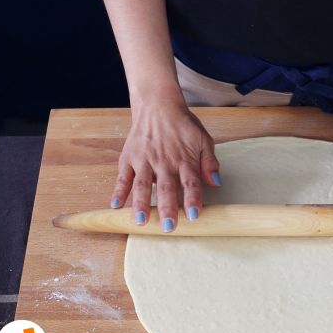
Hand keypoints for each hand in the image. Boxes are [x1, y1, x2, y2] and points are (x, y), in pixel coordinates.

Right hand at [110, 91, 220, 231]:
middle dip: (167, 208)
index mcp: (184, 160)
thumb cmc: (183, 125)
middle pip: (166, 188)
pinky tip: (115, 205)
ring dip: (141, 204)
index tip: (194, 216)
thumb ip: (210, 163)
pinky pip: (122, 177)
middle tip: (169, 226)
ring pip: (142, 185)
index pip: (190, 183)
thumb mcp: (203, 139)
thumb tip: (217, 183)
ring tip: (141, 221)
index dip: (193, 199)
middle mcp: (164, 162)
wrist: (158, 105)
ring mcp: (144, 160)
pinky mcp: (128, 158)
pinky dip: (118, 191)